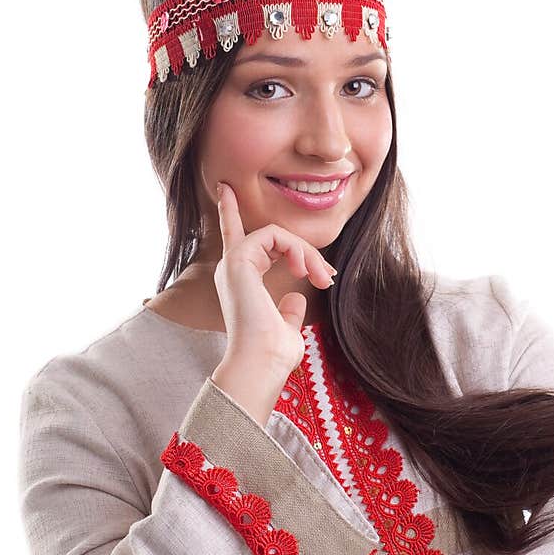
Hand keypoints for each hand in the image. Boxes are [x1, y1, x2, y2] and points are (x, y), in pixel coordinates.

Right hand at [214, 180, 335, 371]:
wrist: (261, 364)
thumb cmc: (273, 356)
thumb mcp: (286, 329)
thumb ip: (289, 311)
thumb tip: (296, 298)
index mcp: (239, 283)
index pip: (235, 239)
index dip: (229, 213)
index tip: (225, 190)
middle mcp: (231, 270)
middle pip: (270, 237)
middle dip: (304, 251)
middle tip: (328, 278)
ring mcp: (232, 263)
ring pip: (275, 233)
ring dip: (306, 252)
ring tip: (321, 278)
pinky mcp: (239, 260)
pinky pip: (272, 234)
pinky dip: (295, 249)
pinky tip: (304, 270)